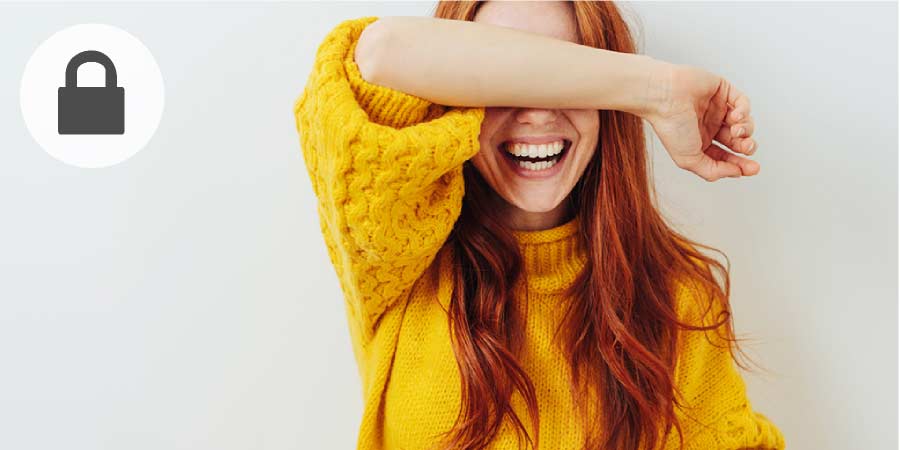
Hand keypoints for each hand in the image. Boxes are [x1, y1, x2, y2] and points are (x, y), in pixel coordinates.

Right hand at [642, 63, 757, 180]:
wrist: (663, 97)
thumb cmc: (670, 126)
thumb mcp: (689, 159)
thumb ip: (713, 171)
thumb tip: (737, 172)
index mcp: (700, 143)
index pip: (726, 157)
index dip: (740, 164)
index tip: (752, 169)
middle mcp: (710, 126)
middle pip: (738, 141)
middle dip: (746, 146)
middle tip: (746, 147)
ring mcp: (717, 108)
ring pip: (744, 122)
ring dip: (746, 129)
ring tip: (736, 130)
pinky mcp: (722, 90)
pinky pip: (742, 102)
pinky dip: (744, 111)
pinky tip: (735, 116)